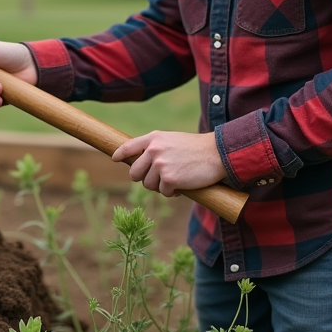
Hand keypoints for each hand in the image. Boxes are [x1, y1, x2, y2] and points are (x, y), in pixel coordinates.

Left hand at [111, 131, 227, 196]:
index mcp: (154, 138)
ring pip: (149, 185)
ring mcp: (160, 165)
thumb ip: (156, 147)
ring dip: (161, 187)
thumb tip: (143, 163)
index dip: (120, 154)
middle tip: (159, 179)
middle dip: (145, 179)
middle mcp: (154, 150)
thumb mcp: (172, 140)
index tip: (115, 158)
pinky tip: (182, 185)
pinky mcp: (169, 179)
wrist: (217, 153)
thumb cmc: (196, 148)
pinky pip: (163, 192)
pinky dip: (172, 192)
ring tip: (175, 180)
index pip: (129, 146)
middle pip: (135, 173)